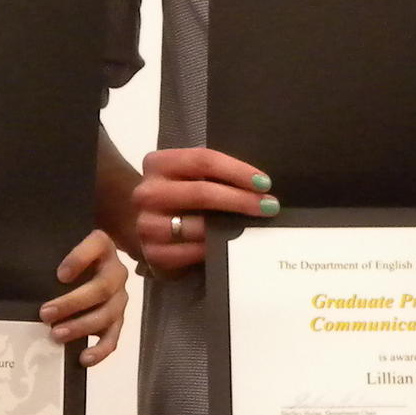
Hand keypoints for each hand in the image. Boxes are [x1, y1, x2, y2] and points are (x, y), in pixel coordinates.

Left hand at [40, 228, 129, 365]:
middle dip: (73, 303)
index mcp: (102, 246)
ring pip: (108, 314)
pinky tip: (83, 358)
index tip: (60, 275)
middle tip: (46, 314)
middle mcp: (116, 271)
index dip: (79, 260)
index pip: (94, 247)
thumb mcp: (60, 248)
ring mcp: (119, 297)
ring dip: (81, 327)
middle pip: (101, 288)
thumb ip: (47, 255)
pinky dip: (100, 350)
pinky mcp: (117, 319)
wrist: (92, 265)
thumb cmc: (69, 257)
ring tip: (56, 335)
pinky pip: (113, 336)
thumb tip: (14, 271)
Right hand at [129, 146, 275, 276]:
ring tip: (252, 229)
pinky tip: (227, 248)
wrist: (149, 227)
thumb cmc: (181, 198)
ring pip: (196, 226)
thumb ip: (216, 177)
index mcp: (159, 164)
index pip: (203, 160)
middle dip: (240, 199)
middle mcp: (148, 192)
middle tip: (269, 206)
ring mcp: (146, 224)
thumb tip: (259, 188)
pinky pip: (188, 253)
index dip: (237, 171)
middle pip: (201, 192)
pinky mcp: (151, 253)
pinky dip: (211, 250)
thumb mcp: (192, 178)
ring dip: (228, 229)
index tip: (264, 183)